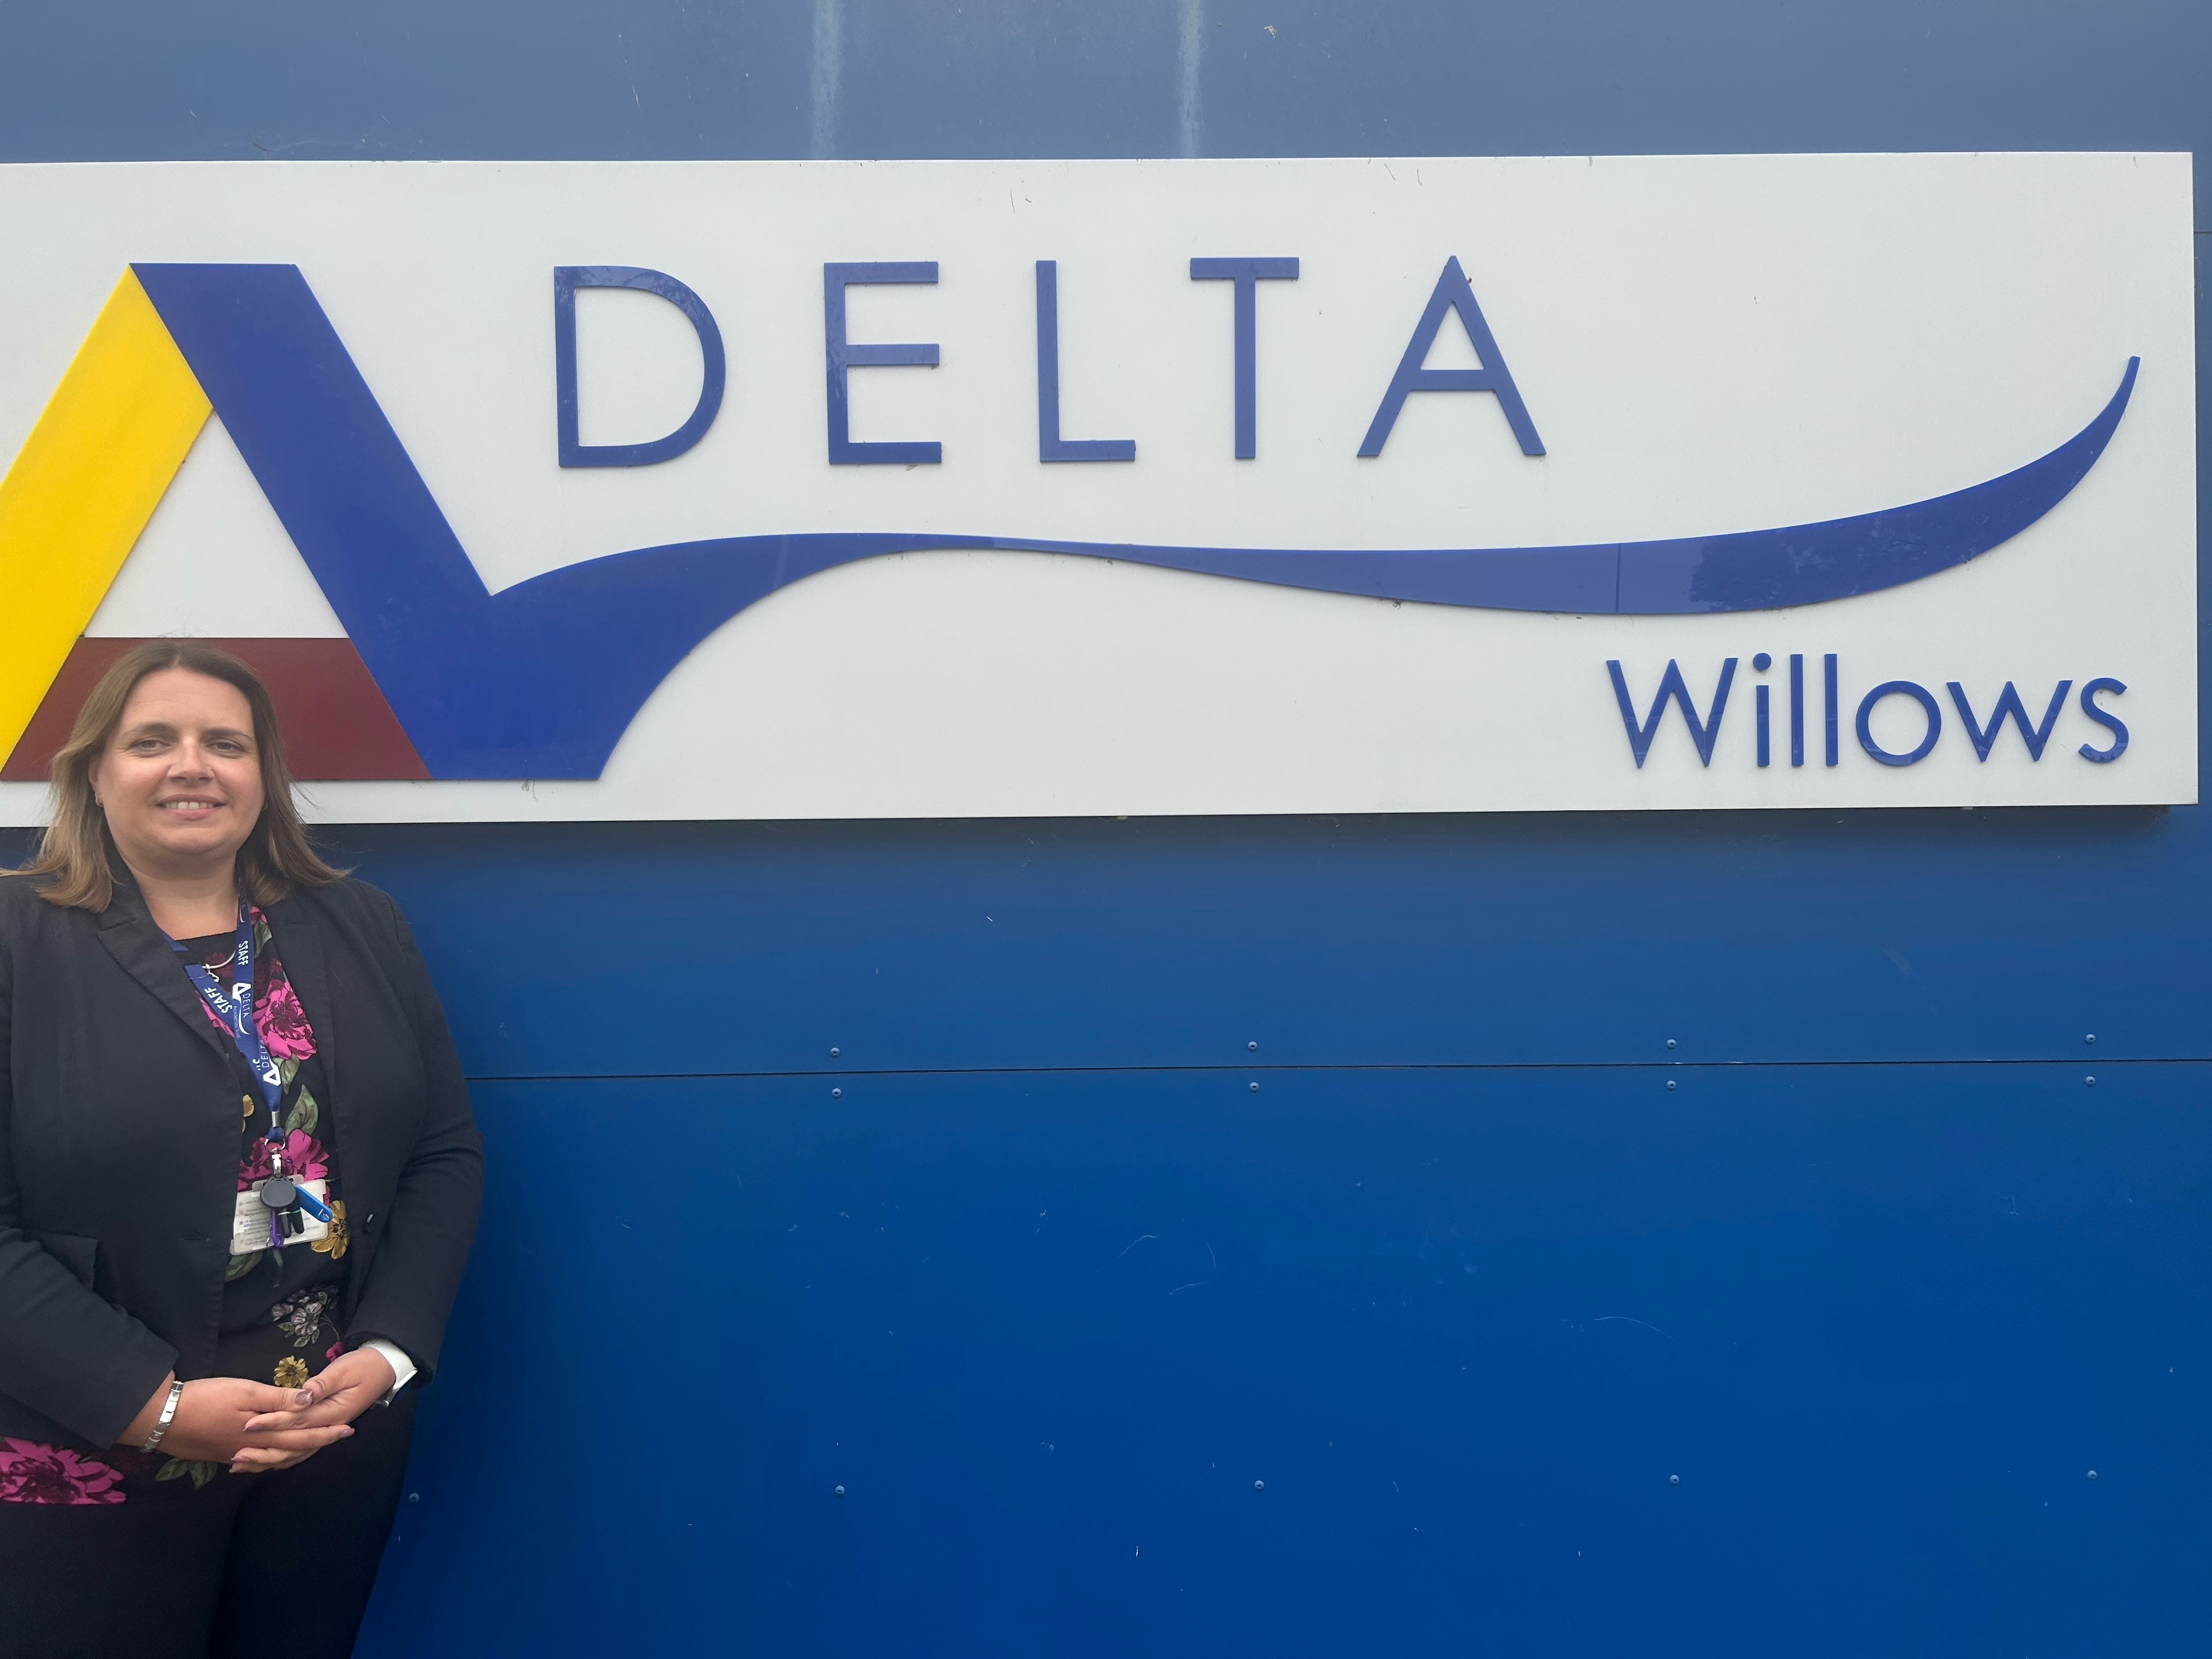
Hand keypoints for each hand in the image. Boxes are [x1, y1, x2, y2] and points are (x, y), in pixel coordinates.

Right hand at [117, 1374, 354, 1473]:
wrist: (161, 1418)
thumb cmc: (205, 1398)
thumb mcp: (245, 1390)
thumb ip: (278, 1398)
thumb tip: (309, 1400)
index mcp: (263, 1433)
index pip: (303, 1435)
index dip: (326, 1432)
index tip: (348, 1429)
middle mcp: (253, 1449)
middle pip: (292, 1449)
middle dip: (318, 1443)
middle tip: (340, 1436)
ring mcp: (236, 1454)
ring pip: (274, 1458)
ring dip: (296, 1453)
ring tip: (313, 1446)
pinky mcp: (222, 1454)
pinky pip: (257, 1461)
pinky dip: (271, 1460)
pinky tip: (272, 1458)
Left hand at [237, 1347, 396, 1462]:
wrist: (382, 1370)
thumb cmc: (363, 1367)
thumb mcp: (345, 1370)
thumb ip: (323, 1384)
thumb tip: (304, 1395)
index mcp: (333, 1413)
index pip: (298, 1421)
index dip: (273, 1423)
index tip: (248, 1424)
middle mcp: (327, 1428)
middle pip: (292, 1444)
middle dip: (263, 1449)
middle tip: (235, 1453)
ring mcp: (324, 1432)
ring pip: (293, 1453)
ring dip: (267, 1459)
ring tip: (240, 1464)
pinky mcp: (319, 1430)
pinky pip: (297, 1450)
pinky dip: (277, 1457)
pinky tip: (259, 1461)